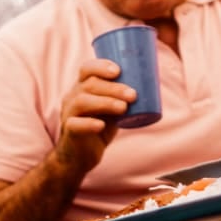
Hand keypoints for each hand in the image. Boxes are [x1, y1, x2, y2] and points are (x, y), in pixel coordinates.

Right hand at [54, 58, 133, 173]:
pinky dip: (89, 123)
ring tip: (123, 107)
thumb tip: (152, 84)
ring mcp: (68, 113)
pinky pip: (75, 124)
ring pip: (82, 102)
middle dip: (113, 88)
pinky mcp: (69, 131)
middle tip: (132, 94)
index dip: (101, 66)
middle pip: (90, 85)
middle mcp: (72, 96)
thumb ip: (124, 97)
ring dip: (105, 102)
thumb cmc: (100, 125)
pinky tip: (100, 125)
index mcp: (83, 86)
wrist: (81, 154)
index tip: (118, 71)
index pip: (87, 69)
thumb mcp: (112, 109)